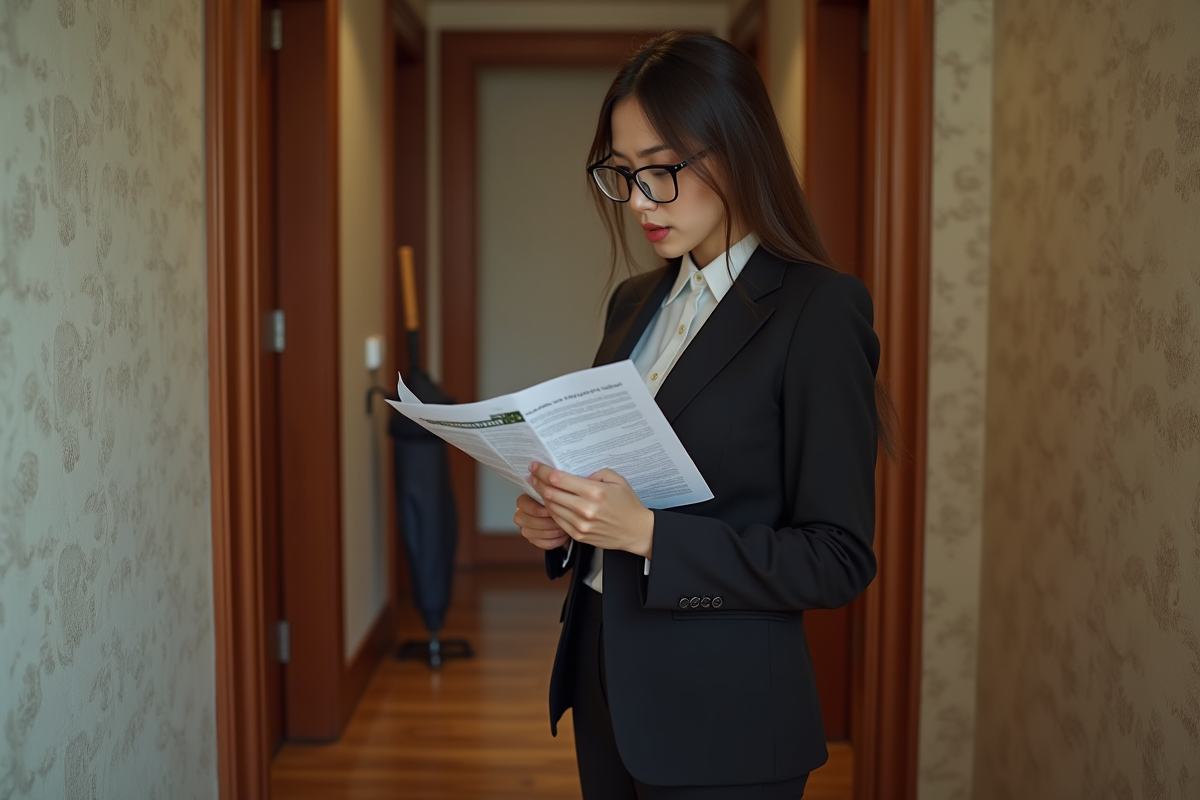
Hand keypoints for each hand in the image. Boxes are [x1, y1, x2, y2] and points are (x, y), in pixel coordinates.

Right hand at [513, 493, 569, 550]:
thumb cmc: (556, 503)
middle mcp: (520, 516)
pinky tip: (563, 535)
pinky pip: (544, 544)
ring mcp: (525, 530)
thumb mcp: (552, 496)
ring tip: (566, 526)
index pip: (524, 505)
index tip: (552, 510)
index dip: (539, 509)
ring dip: (555, 531)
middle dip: (550, 522)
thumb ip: (549, 495)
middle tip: (563, 520)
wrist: (562, 515)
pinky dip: (556, 540)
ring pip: (539, 534)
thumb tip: (552, 494)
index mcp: (523, 501)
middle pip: (532, 522)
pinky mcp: (533, 541)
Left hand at [527, 461, 654, 558]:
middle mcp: (585, 509)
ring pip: (551, 507)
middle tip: (532, 475)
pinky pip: (557, 520)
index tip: (535, 466)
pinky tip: (550, 502)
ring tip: (538, 487)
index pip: (559, 479)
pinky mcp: (578, 535)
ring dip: (542, 496)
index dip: (543, 471)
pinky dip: (551, 510)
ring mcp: (580, 524)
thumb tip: (575, 473)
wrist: (636, 531)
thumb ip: (595, 473)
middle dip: (538, 482)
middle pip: (551, 493)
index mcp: (595, 492)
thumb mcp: (617, 480)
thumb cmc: (627, 504)